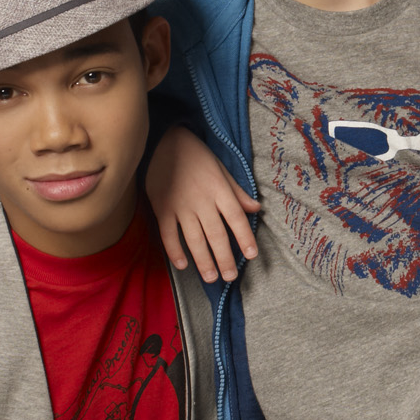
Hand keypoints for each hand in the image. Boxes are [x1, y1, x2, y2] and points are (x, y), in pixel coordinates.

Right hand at [151, 125, 259, 282]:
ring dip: (203, 260)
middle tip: (230, 277)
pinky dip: (175, 250)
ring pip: (194, 239)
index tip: (252, 255)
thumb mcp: (222, 169)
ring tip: (212, 277)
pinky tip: (183, 265)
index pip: (236, 217)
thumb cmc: (197, 156)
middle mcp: (202, 200)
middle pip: (216, 234)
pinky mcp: (162, 208)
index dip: (245, 237)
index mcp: (219, 190)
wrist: (165, 141)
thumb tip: (256, 208)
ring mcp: (181, 206)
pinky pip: (168, 234)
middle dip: (225, 258)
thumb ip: (237, 191)